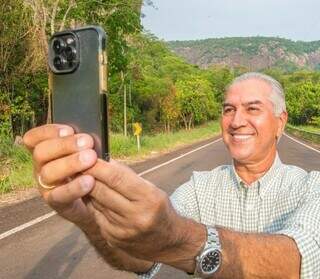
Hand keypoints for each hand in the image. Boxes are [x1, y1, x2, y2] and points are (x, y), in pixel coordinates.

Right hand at [23, 124, 97, 228]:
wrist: (100, 197)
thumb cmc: (92, 167)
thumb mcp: (88, 152)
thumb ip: (84, 143)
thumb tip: (89, 135)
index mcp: (46, 150)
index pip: (34, 138)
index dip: (48, 132)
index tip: (68, 130)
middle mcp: (41, 167)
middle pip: (40, 152)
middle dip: (64, 145)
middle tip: (88, 142)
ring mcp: (46, 186)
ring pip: (47, 173)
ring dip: (70, 163)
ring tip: (91, 159)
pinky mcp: (57, 203)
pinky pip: (59, 195)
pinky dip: (75, 187)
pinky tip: (89, 181)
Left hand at [86, 159, 205, 266]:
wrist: (167, 242)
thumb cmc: (159, 208)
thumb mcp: (151, 189)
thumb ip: (128, 177)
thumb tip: (105, 162)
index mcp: (149, 199)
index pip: (117, 178)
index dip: (98, 166)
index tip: (86, 157)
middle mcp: (136, 216)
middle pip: (102, 191)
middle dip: (87, 176)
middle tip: (77, 164)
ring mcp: (123, 230)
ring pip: (96, 203)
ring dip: (86, 189)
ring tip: (79, 177)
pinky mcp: (113, 239)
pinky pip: (96, 216)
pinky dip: (91, 203)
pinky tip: (88, 194)